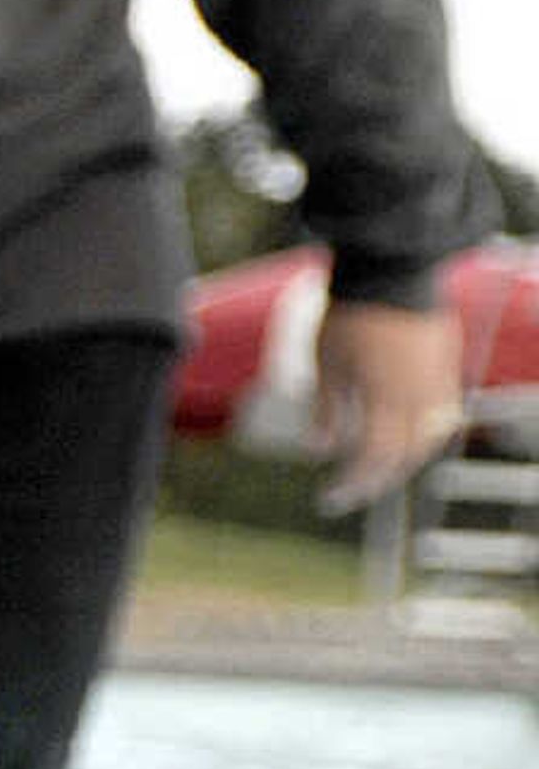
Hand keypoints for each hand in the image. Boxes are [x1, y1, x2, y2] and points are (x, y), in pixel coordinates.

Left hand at [311, 297, 467, 516]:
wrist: (393, 269)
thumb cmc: (352, 314)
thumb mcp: (327, 364)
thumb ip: (327, 410)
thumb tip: (321, 449)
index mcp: (388, 394)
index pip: (376, 454)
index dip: (354, 482)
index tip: (329, 499)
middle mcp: (421, 392)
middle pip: (406, 452)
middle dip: (376, 478)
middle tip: (347, 492)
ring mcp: (439, 378)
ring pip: (430, 436)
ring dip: (402, 459)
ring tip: (372, 469)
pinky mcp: (447, 366)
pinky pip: (442, 412)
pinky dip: (421, 434)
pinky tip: (398, 439)